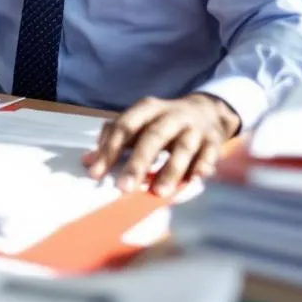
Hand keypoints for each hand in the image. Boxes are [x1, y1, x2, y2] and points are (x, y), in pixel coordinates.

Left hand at [81, 94, 239, 196]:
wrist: (207, 110)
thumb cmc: (162, 122)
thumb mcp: (138, 124)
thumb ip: (113, 140)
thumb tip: (88, 161)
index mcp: (147, 108)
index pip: (125, 127)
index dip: (109, 150)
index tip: (96, 173)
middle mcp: (171, 115)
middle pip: (153, 137)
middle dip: (138, 163)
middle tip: (124, 187)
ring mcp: (194, 128)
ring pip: (183, 147)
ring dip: (171, 170)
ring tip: (159, 193)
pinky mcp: (213, 141)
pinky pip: (208, 155)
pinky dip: (201, 167)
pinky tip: (194, 180)